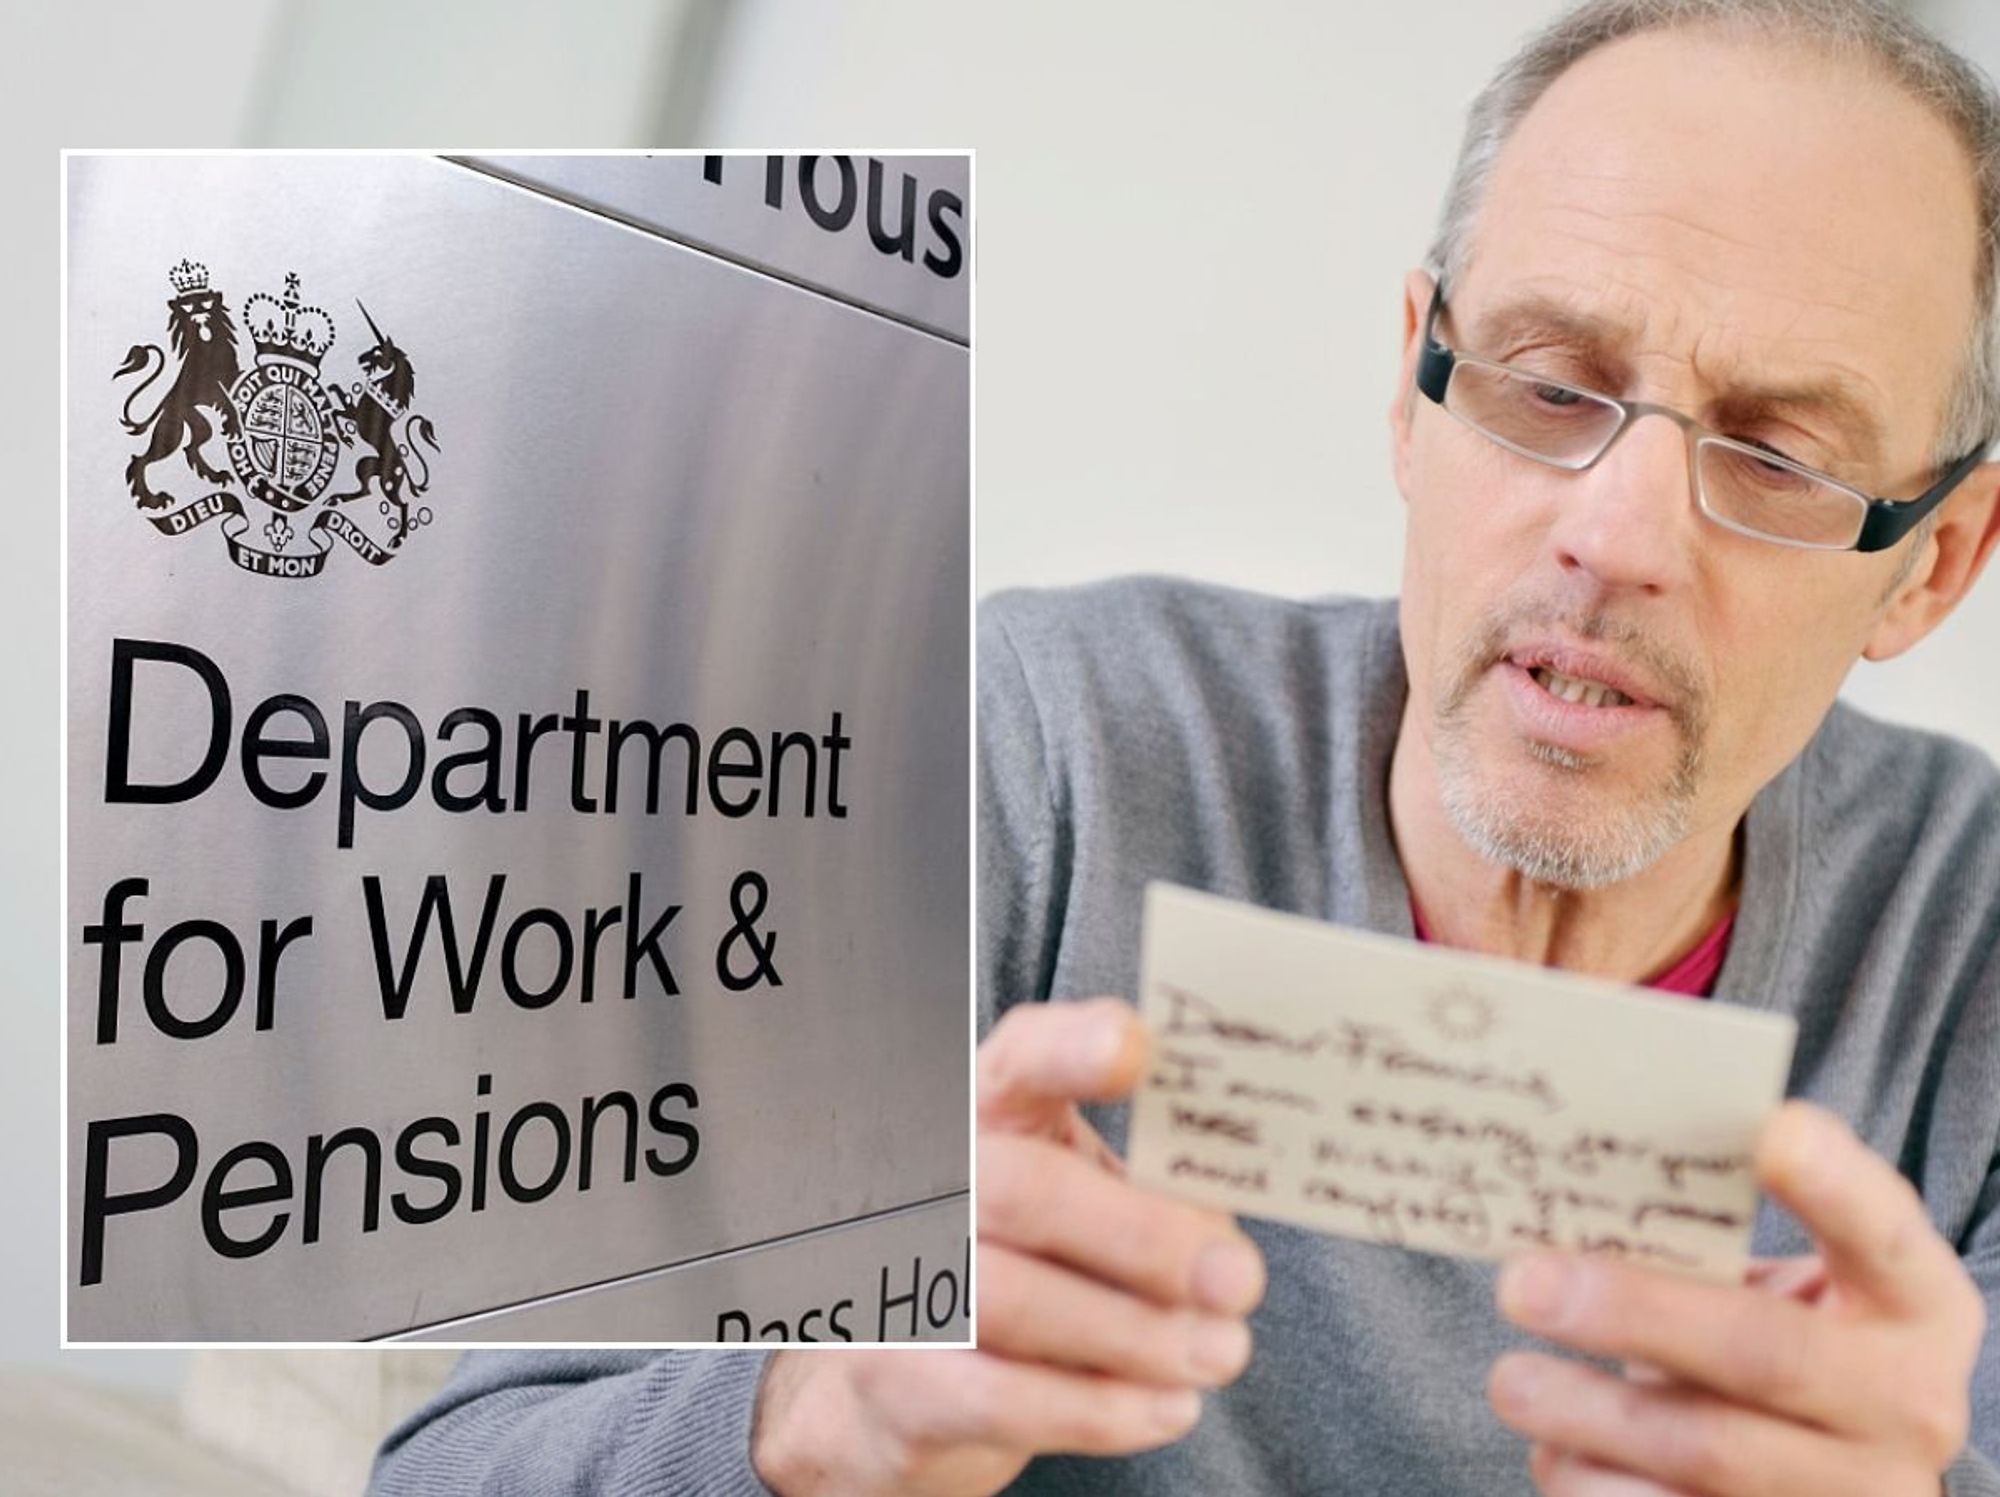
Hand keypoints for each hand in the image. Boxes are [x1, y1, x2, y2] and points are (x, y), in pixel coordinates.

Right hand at [750, 998, 1266, 1495]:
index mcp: (987, 1114)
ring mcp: (893, 1279)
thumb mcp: (1092, 1203)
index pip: (1019, 1060)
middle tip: (1238, 1279)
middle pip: (1020, 1190)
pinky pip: (997, 1398)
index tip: (1135, 1047)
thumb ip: (1154, 1196)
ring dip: (1132, 1333)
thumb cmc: (1030, 1264)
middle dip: (1140, 1236)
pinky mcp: (897, 1380)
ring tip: (1220, 1352)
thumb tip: (1223, 1237)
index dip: (1070, 1049)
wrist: (908, 1389)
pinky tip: (1168, 1407)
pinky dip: (1097, 1408)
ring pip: (1007, 1298)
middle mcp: (924, 1182)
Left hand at [1485, 1100, 1983, 1494]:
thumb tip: (1577, 1179)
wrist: (1828, 1475)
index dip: (1835, 1185)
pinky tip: (1553, 1452)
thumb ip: (1715, 1241)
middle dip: (1634, 1314)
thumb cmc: (1778, 1340)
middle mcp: (1905, 1405)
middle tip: (1524, 1284)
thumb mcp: (1783, 1287)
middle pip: (1764, 1355)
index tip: (1775, 1131)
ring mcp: (1856, 1494)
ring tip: (1512, 1380)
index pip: (1883, 1236)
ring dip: (1591, 1413)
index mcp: (1916, 1307)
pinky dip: (1594, 1482)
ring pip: (1709, 1453)